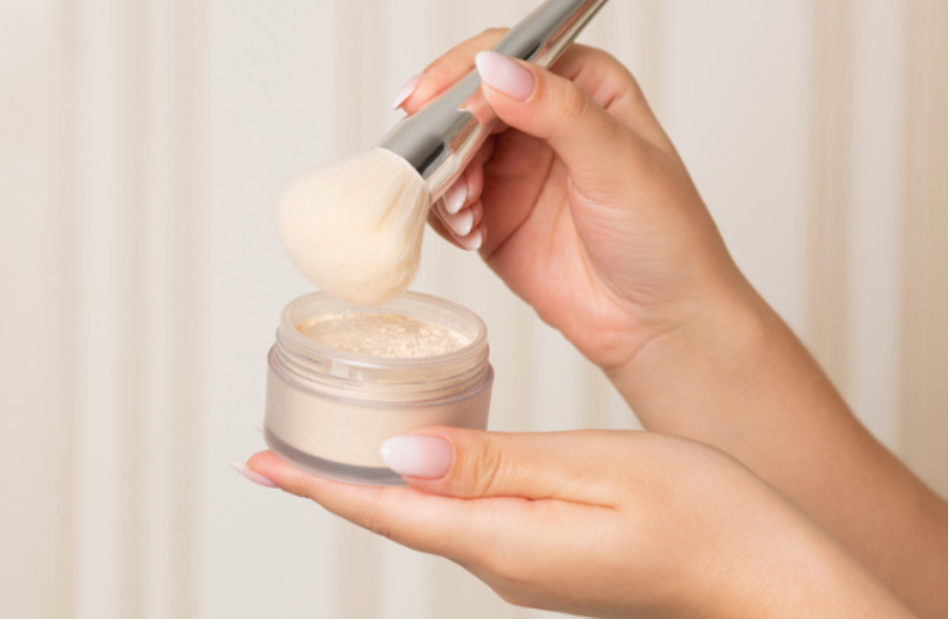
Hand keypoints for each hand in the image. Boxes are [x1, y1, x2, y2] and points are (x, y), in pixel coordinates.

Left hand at [243, 428, 912, 617]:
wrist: (770, 580)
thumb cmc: (709, 518)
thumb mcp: (597, 470)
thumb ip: (494, 464)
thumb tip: (399, 456)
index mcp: (506, 540)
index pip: (386, 513)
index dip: (318, 487)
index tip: (258, 464)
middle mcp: (504, 562)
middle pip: (396, 519)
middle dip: (333, 484)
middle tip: (276, 449)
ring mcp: (527, 565)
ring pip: (428, 518)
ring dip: (375, 485)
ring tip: (332, 451)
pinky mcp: (549, 556)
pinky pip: (466, 519)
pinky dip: (425, 488)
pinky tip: (422, 464)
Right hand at [400, 32, 749, 370]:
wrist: (660, 323)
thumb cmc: (664, 236)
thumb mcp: (618, 164)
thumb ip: (558, 111)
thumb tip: (496, 68)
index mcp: (582, 85)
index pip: (509, 54)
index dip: (461, 71)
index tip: (428, 100)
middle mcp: (542, 118)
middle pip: (466, 101)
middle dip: (444, 133)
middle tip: (436, 166)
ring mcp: (513, 167)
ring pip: (448, 150)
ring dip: (443, 178)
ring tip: (468, 212)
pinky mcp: (493, 213)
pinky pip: (445, 198)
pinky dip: (445, 213)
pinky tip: (472, 232)